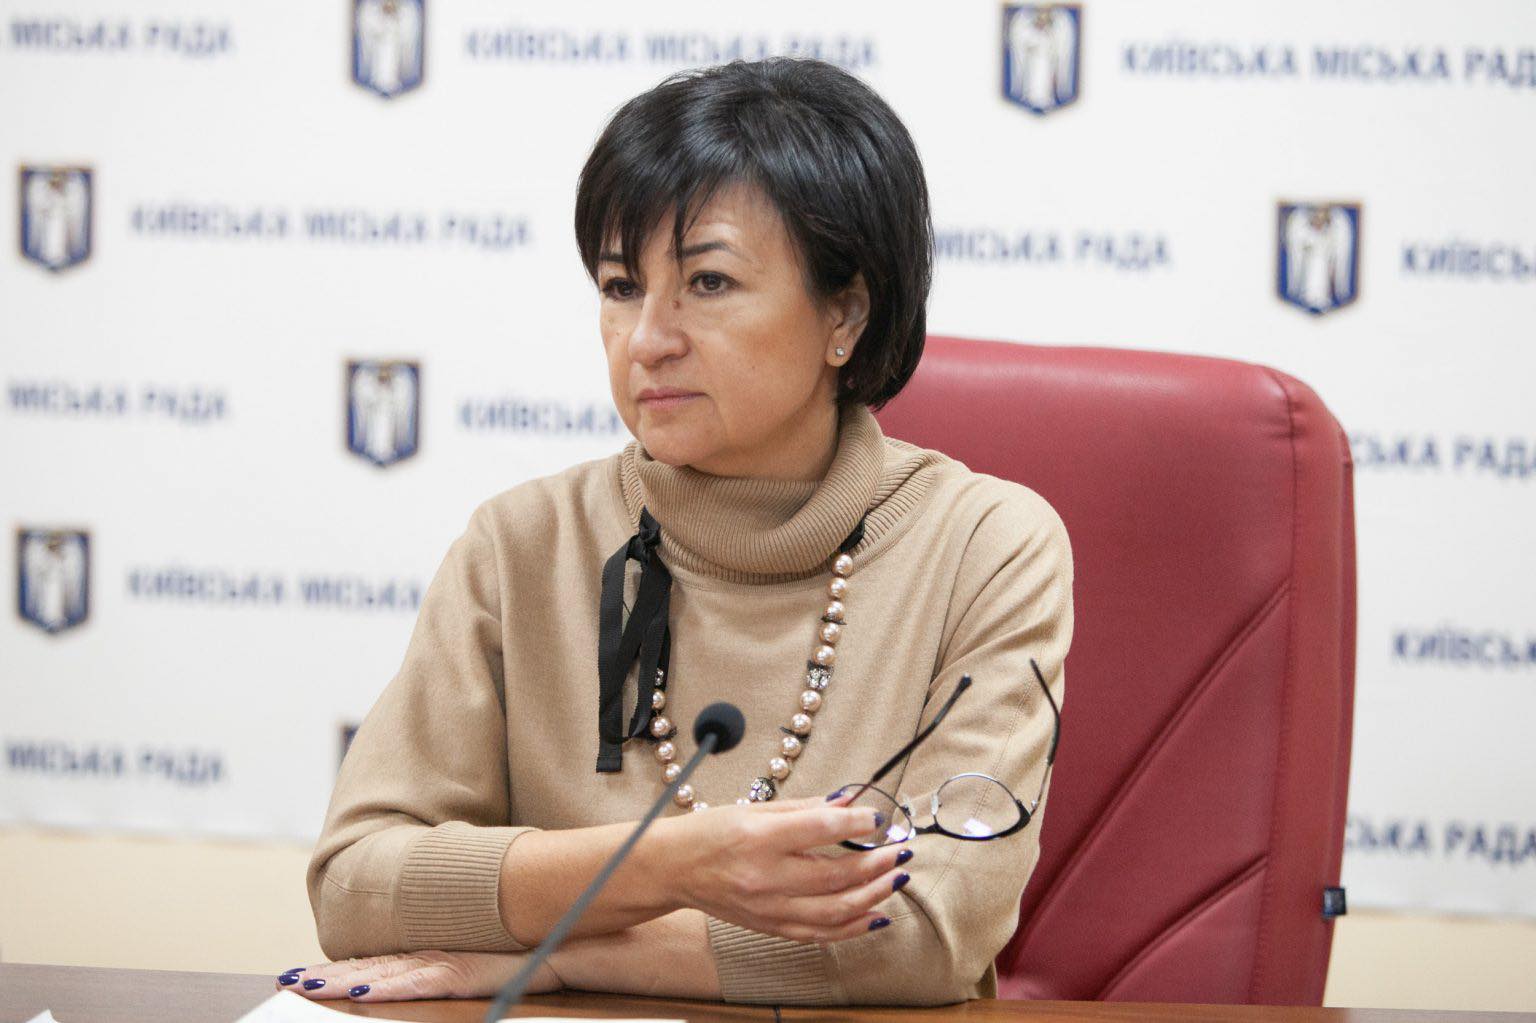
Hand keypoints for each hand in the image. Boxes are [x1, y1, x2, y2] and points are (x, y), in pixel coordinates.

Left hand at [274, 950, 561, 1001]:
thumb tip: (416, 981)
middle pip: (369, 967)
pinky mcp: (465, 973)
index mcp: (431, 958)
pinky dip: (390, 986)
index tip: (301, 977)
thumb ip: (448, 975)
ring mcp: (447, 963)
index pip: (375, 965)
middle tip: (286, 980)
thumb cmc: (525, 963)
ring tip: (307, 985)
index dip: (337, 971)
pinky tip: (364, 991)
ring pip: (384, 973)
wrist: (564, 949)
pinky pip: (420, 981)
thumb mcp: (478, 975)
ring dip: (344, 980)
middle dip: (326, 975)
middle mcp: (432, 957)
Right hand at [657, 792, 914, 943]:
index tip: (878, 816)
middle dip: (876, 863)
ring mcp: (769, 908)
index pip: (820, 829)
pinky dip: (853, 927)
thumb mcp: (754, 808)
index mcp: (759, 838)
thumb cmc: (711, 832)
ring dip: (874, 895)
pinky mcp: (771, 927)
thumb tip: (848, 801)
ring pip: (835, 910)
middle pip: (835, 875)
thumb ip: (805, 808)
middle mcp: (765, 877)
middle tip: (899, 850)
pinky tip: (877, 914)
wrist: (673, 870)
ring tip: (896, 878)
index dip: (857, 822)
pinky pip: (821, 934)